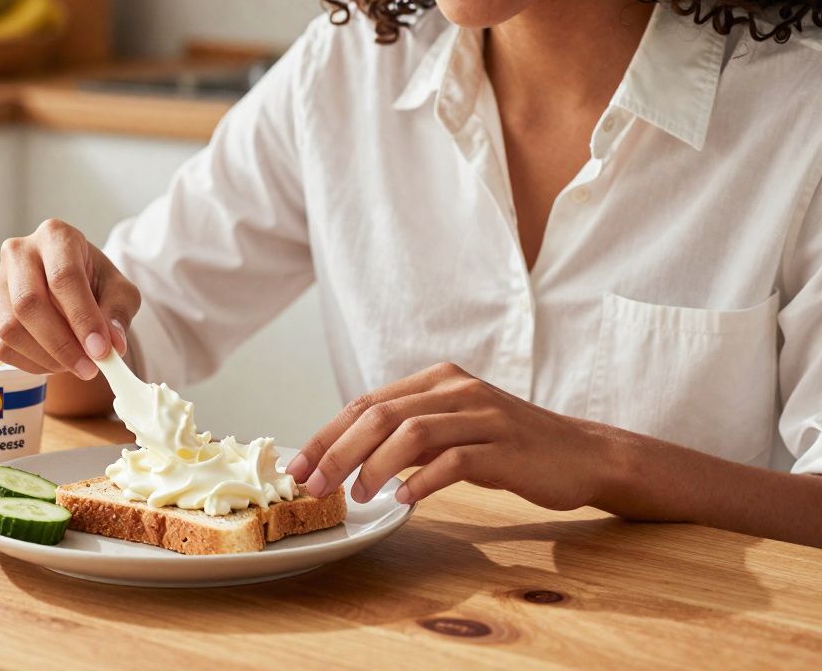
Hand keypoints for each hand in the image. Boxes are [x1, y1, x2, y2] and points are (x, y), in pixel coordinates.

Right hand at [0, 219, 140, 379]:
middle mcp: (18, 252)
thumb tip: (112, 346)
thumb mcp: (119, 292)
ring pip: (10, 328)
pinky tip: (53, 364)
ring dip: (46, 357)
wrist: (69, 287)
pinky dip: (29, 363)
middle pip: (29, 303)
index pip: (64, 276)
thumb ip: (118, 314)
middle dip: (61, 344)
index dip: (83, 317)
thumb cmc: (95, 284)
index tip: (101, 350)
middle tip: (89, 368)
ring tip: (74, 365)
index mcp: (55, 236)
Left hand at [286, 362, 623, 509]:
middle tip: (314, 485)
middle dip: (338, 452)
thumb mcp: (453, 430)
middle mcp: (457, 389)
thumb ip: (408, 433)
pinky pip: (454, 461)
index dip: (327, 435)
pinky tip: (405, 501)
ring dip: (374, 467)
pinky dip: (422, 482)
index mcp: (437, 380)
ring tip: (358, 496)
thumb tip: (346, 456)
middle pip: (380, 415)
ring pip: (411, 433)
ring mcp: (484, 415)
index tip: (298, 467)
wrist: (583, 454)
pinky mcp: (506, 446)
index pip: (366, 402)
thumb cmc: (509, 447)